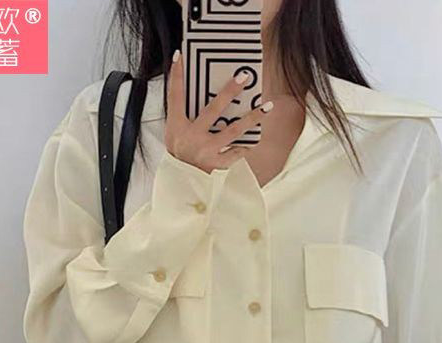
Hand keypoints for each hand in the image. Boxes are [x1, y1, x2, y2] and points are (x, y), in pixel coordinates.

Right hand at [165, 49, 273, 172]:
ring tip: (267, 105)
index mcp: (177, 127)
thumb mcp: (174, 136)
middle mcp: (192, 137)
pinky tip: (253, 139)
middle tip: (244, 76)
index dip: (176, 75)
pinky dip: (244, 145)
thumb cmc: (180, 157)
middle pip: (213, 109)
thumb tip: (205, 96)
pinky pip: (236, 151)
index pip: (175, 96)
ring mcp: (206, 151)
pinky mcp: (217, 165)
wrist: (182, 187)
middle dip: (229, 91)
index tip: (179, 56)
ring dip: (252, 117)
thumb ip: (185, 118)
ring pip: (233, 130)